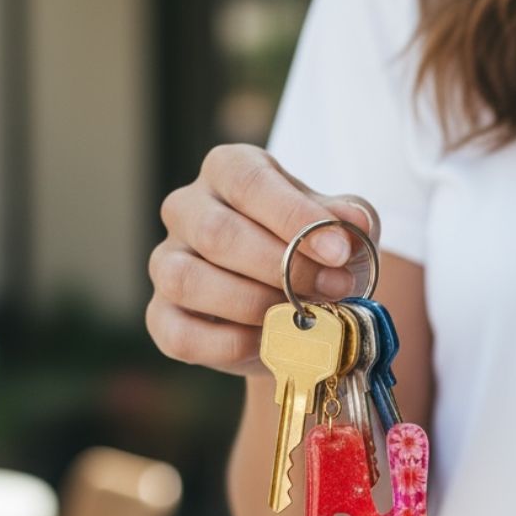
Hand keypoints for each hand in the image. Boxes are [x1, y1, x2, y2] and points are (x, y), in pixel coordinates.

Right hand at [147, 144, 378, 375]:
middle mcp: (186, 210)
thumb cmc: (313, 253)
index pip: (249, 182)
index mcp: (227, 170)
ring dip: (255, 305)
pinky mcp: (162, 316)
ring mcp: (166, 262)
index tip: (338, 251)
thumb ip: (347, 220)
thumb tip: (354, 223)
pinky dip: (231, 345)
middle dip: (284, 268)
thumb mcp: (341, 227)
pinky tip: (271, 341)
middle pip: (217, 233)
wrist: (295, 309)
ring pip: (188, 281)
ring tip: (303, 317)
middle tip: (334, 288)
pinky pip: (182, 334)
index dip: (294, 217)